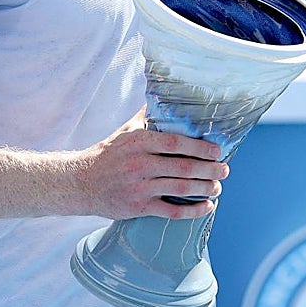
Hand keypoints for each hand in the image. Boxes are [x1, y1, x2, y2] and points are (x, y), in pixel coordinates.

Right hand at [81, 108, 228, 220]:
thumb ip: (148, 115)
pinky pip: (171, 212)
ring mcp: (139, 187)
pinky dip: (193, 211)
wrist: (80, 182)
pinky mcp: (138, 207)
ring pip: (181, 189)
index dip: (200, 147)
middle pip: (184, 168)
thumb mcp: (126, 130)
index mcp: (139, 141)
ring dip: (205, 189)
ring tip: (217, 186)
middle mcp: (140, 164)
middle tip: (225, 170)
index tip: (217, 150)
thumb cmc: (108, 153)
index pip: (176, 143)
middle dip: (210, 169)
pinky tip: (207, 206)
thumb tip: (166, 94)